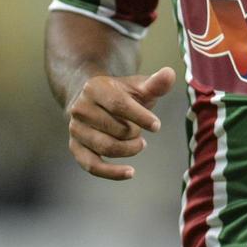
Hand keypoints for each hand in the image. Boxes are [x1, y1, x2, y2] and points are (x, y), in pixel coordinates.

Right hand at [65, 66, 175, 180]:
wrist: (94, 101)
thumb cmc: (122, 94)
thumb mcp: (138, 86)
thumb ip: (155, 83)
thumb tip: (170, 74)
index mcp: (94, 87)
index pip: (118, 104)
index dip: (140, 117)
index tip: (157, 126)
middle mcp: (80, 108)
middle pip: (115, 128)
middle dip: (134, 133)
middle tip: (140, 131)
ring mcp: (76, 129)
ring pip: (106, 147)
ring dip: (128, 149)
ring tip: (139, 144)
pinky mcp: (76, 147)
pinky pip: (93, 166)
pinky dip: (112, 172)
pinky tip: (130, 172)